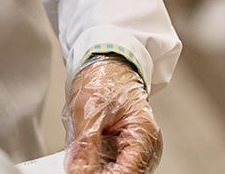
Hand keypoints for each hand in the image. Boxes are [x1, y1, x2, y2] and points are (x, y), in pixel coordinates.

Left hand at [64, 57, 162, 173]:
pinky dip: (98, 163)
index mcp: (143, 134)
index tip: (81, 172)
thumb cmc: (105, 77)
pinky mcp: (127, 148)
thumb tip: (78, 171)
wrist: (108, 61)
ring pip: (118, 171)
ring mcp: (137, 148)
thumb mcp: (89, 111)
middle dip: (99, 171)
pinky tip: (86, 156)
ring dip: (98, 168)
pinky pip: (113, 164)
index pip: (127, 173)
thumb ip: (85, 146)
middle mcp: (146, 146)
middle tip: (78, 164)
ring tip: (81, 156)